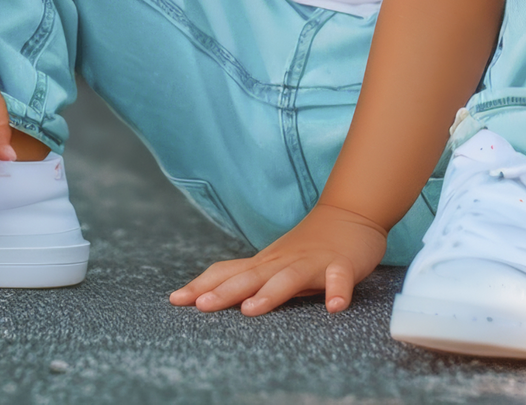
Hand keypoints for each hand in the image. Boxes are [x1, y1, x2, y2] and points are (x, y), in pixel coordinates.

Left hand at [169, 204, 387, 315]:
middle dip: (225, 292)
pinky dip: (337, 291)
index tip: (176, 300)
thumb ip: (244, 278)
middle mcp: (284, 262)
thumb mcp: (272, 263)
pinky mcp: (342, 265)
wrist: (350, 214)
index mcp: (266, 263)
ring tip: (252, 310)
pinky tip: (334, 307)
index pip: (228, 273)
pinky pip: (339, 279)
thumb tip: (202, 296)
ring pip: (289, 278)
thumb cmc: (306, 246)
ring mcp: (312, 262)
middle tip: (201, 306)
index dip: (203, 286)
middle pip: (251, 277)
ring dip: (270, 294)